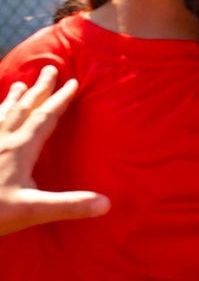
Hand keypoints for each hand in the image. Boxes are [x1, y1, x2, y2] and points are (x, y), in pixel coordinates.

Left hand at [0, 67, 109, 236]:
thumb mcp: (33, 210)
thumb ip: (69, 205)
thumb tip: (106, 203)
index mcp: (20, 149)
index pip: (44, 118)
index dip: (60, 99)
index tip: (72, 82)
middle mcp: (2, 141)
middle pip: (23, 108)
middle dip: (39, 89)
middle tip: (49, 69)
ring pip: (1, 114)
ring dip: (13, 98)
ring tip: (18, 85)